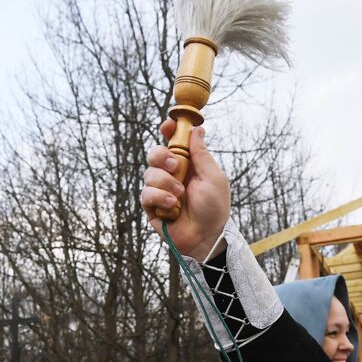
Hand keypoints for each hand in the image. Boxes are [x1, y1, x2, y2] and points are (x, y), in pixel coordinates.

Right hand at [142, 121, 230, 258]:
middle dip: (161, 156)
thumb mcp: (213, 178)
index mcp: (187, 164)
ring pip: (149, 174)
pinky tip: (172, 206)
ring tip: (180, 196)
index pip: (172, 142)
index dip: (168, 131)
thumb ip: (202, 154)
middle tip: (174, 165)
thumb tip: (198, 130)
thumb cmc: (215, 208)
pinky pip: (146, 194)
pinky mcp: (151, 206)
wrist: (206, 236)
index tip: (168, 125)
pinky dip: (159, 197)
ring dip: (165, 183)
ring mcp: (160, 190)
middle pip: (154, 154)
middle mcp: (171, 175)